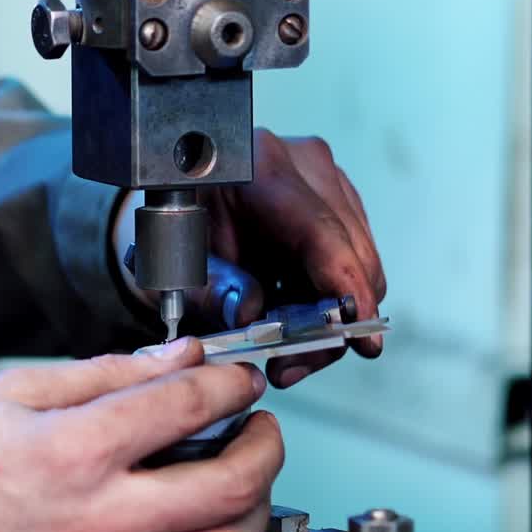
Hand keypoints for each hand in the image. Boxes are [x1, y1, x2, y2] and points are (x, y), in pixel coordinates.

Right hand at [0, 338, 282, 531]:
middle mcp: (104, 519)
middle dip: (265, 448)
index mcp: (77, 450)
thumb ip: (102, 373)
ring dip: (253, 508)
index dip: (228, 382)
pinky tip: (213, 530)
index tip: (240, 376)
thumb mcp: (15, 391)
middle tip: (262, 426)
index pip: (186, 406)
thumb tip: (172, 356)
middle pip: (228, 489)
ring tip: (244, 478)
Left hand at [114, 130, 387, 386]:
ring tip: (281, 350)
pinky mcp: (337, 202)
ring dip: (328, 319)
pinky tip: (288, 318)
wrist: (171, 204)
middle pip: (350, 257)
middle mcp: (305, 165)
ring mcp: (327, 181)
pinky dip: (326, 302)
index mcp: (261, 166)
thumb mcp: (175, 260)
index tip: (357, 336)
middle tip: (286, 366)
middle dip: (327, 325)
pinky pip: (353, 265)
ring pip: (360, 267)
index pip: (321, 232)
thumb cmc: (171, 227)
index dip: (345, 287)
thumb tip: (249, 315)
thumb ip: (209, 288)